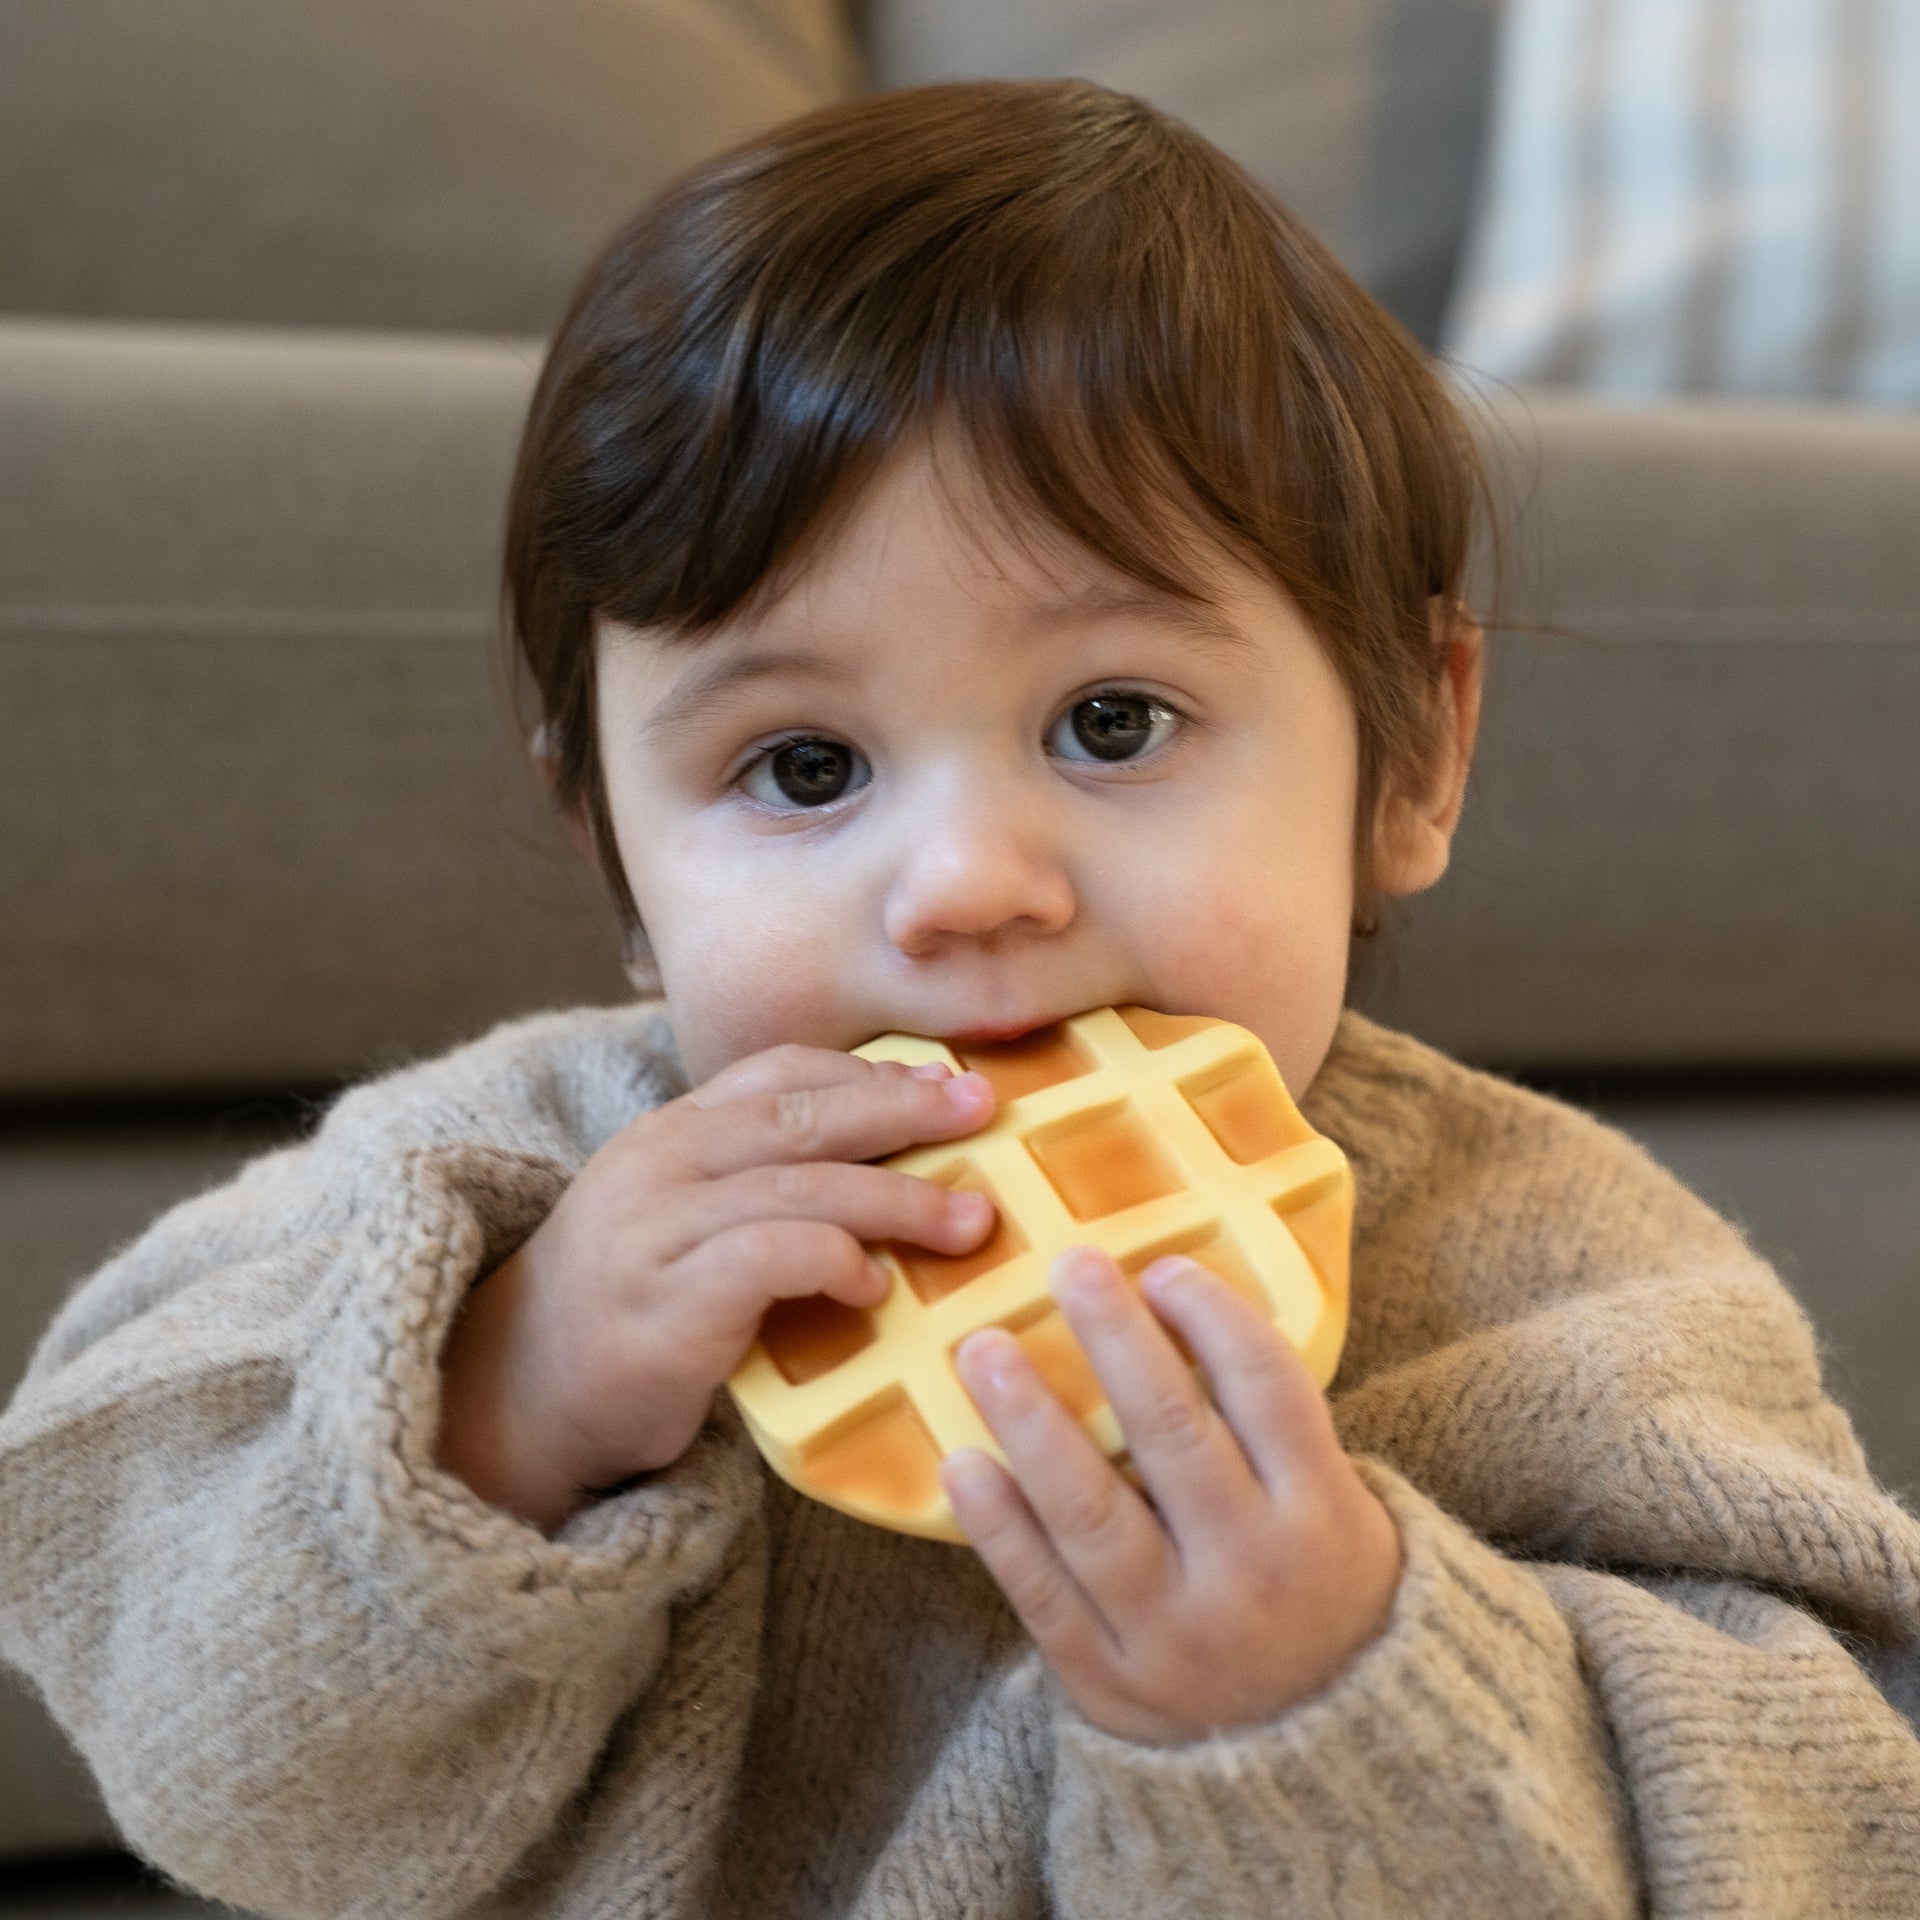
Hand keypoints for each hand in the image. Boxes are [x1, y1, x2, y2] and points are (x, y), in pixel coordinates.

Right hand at [437, 1046, 996, 1531]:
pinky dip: (833, 1261)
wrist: (518, 1401)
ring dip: (897, 1198)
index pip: (778, 1071)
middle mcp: (658, 1163)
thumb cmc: (627, 1313)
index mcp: (669, 1133)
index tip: (948, 1083)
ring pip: (798, 1183)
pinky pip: (767, 1257)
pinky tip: (874, 1288)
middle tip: (985, 1112)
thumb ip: (759, 1185)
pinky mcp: (663, 1304)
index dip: (870, 1074)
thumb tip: (890, 1171)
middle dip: (903, 1108)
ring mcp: (655, 1230)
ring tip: (969, 1221)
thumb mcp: (683, 1223)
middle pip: (800, 1113)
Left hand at [941, 1248, 1402, 1745]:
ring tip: (983, 1348)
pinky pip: (1042, 1594)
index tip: (1163, 1267)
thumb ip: (1272, 1431)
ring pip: (1092, 1512)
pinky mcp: (1111, 1686)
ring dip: (1031, 1420)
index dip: (1214, 1319)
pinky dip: (998, 1526)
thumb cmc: (1316, 1594)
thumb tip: (1175, 1304)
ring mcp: (1176, 1636)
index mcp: (1324, 1517)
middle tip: (1068, 1265)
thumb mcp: (1338, 1513)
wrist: (1318, 1766)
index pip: (1268, 1391)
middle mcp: (1253, 1572)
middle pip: (1173, 1433)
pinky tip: (962, 1462)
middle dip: (1114, 1339)